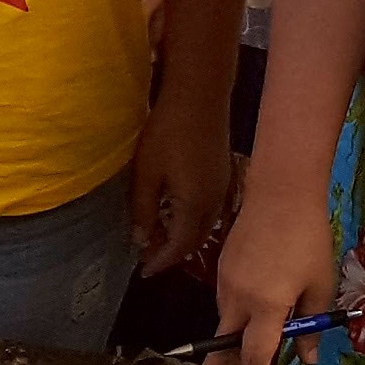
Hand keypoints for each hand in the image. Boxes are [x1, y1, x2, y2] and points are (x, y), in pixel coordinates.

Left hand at [125, 88, 235, 280]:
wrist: (200, 93)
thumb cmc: (168, 131)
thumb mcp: (147, 173)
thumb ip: (143, 209)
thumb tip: (141, 240)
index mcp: (196, 205)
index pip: (180, 247)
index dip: (161, 261)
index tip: (144, 271)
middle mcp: (214, 201)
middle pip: (195, 239)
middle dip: (172, 252)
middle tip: (148, 256)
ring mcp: (222, 186)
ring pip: (204, 225)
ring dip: (183, 236)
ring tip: (158, 237)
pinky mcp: (222, 172)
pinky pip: (209, 209)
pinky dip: (191, 220)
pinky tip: (175, 212)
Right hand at [182, 163, 339, 364]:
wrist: (280, 193)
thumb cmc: (307, 238)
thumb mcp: (320, 285)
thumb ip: (312, 324)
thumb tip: (306, 357)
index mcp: (267, 307)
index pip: (255, 356)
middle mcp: (239, 299)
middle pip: (222, 347)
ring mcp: (226, 284)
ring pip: (224, 325)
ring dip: (227, 348)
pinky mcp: (222, 270)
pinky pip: (226, 305)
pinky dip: (233, 321)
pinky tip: (246, 323)